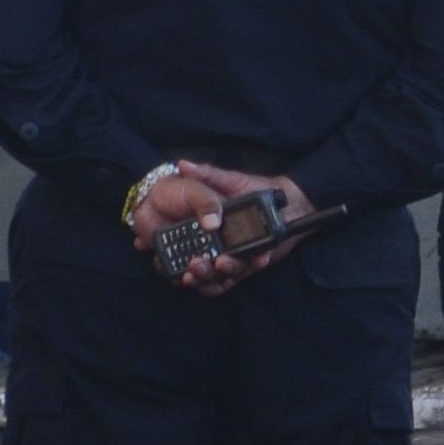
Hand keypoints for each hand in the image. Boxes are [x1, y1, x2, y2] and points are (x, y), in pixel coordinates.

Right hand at [128, 162, 313, 296]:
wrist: (288, 202)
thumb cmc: (256, 187)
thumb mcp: (229, 179)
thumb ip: (207, 175)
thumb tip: (182, 165)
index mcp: (204, 226)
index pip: (178, 242)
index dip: (166, 250)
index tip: (154, 251)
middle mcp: (213, 244)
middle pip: (194, 264)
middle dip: (192, 270)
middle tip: (193, 265)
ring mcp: (229, 255)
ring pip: (212, 275)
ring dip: (212, 275)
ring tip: (220, 263)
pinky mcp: (247, 265)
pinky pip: (234, 279)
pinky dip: (237, 276)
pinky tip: (248, 263)